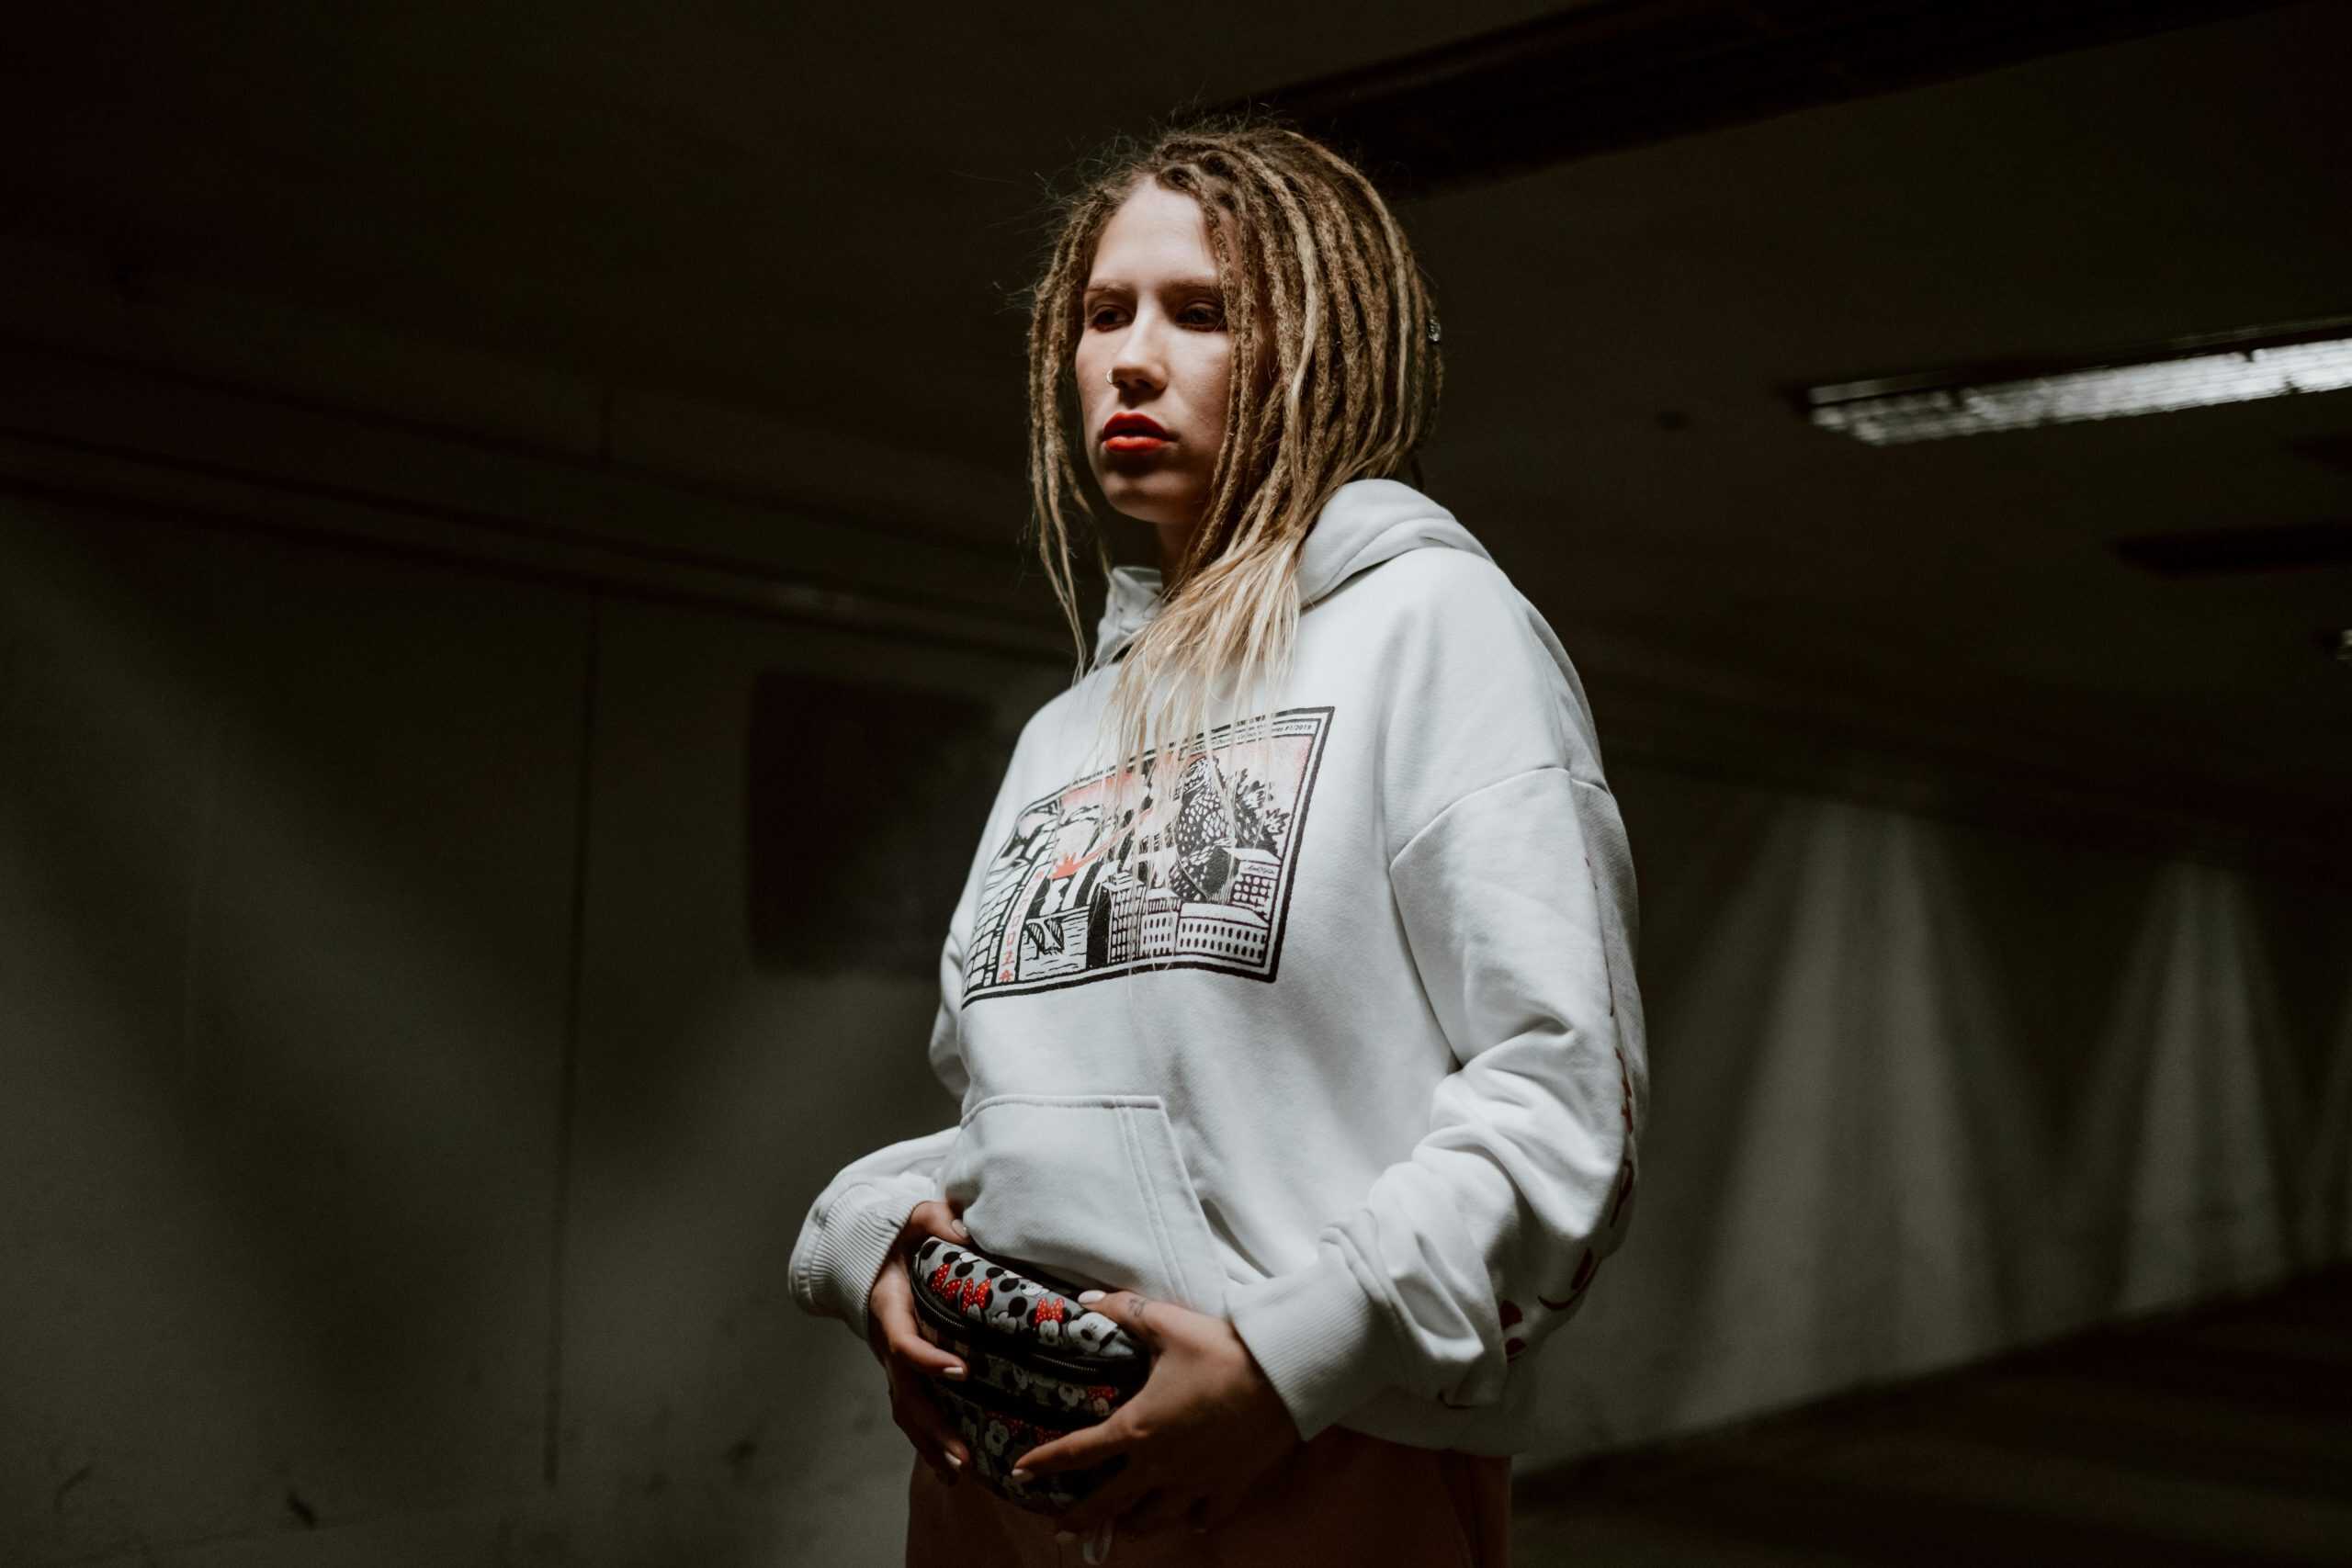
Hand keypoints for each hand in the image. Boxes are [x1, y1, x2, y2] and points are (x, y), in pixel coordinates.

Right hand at [865, 1198, 975, 1486]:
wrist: (876, 1250)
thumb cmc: (903, 1234)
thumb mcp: (917, 1217)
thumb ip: (936, 1220)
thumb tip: (965, 1231)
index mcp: (889, 1307)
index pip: (903, 1341)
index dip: (928, 1359)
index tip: (961, 1372)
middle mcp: (887, 1341)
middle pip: (905, 1393)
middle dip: (932, 1427)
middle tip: (964, 1455)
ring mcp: (893, 1362)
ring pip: (906, 1410)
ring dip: (930, 1443)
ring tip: (961, 1473)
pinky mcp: (905, 1371)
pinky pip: (913, 1410)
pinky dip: (930, 1440)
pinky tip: (955, 1468)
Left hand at [1010, 1288, 1302, 1538]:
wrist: (1283, 1376)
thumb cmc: (1220, 1350)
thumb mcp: (1166, 1323)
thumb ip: (1123, 1311)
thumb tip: (1086, 1299)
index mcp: (1136, 1429)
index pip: (1078, 1451)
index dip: (1045, 1462)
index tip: (1020, 1472)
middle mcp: (1160, 1466)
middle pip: (1110, 1503)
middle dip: (1082, 1518)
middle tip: (1062, 1530)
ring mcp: (1196, 1483)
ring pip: (1154, 1518)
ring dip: (1132, 1524)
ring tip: (1121, 1527)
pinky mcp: (1230, 1488)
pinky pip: (1205, 1515)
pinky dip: (1192, 1520)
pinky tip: (1189, 1519)